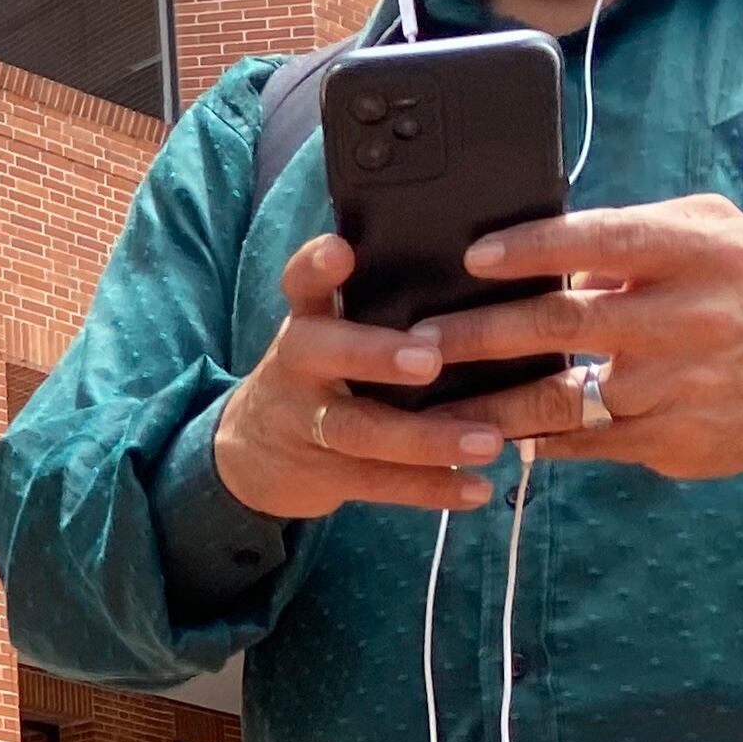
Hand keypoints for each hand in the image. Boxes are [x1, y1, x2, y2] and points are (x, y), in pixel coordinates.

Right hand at [210, 234, 505, 521]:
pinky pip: (378, 483)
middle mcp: (298, 368)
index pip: (300, 284)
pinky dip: (429, 487)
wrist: (252, 454)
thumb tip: (490, 271)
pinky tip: (476, 489)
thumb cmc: (323, 375)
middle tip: (430, 361)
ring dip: (424, 437)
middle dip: (374, 356)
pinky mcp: (322, 473)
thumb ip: (380, 306)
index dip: (315, 267)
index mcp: (308, 321)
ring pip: (359, 430)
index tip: (342, 252)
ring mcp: (306, 424)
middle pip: (324, 356)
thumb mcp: (329, 333)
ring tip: (486, 442)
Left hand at [421, 198, 742, 478]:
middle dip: (482, 334)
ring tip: (427, 403)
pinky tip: (479, 434)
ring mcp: (678, 388)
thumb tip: (547, 247)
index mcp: (700, 253)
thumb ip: (636, 231)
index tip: (472, 257)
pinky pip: (581, 442)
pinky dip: (526, 440)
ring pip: (563, 399)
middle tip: (418, 341)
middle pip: (566, 324)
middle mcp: (689, 320)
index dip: (535, 249)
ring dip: (487, 404)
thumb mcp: (714, 234)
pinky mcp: (670, 441)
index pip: (605, 241)